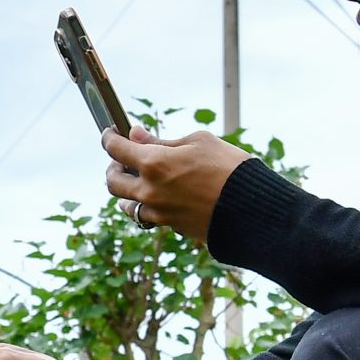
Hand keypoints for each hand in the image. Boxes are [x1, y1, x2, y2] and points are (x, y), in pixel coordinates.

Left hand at [102, 125, 249, 247]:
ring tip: (137, 181)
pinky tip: (154, 197)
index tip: (110, 133)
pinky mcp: (169, 225)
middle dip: (113, 167)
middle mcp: (149, 190)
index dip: (109, 138)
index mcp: (154, 163)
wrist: (251, 208)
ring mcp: (157, 212)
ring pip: (126, 204)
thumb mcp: (198, 142)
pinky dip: (144, 206)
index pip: (116, 149)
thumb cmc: (229, 167)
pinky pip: (145, 216)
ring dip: (126, 191)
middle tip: (122, 159)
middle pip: (112, 181)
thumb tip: (136, 135)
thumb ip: (162, 141)